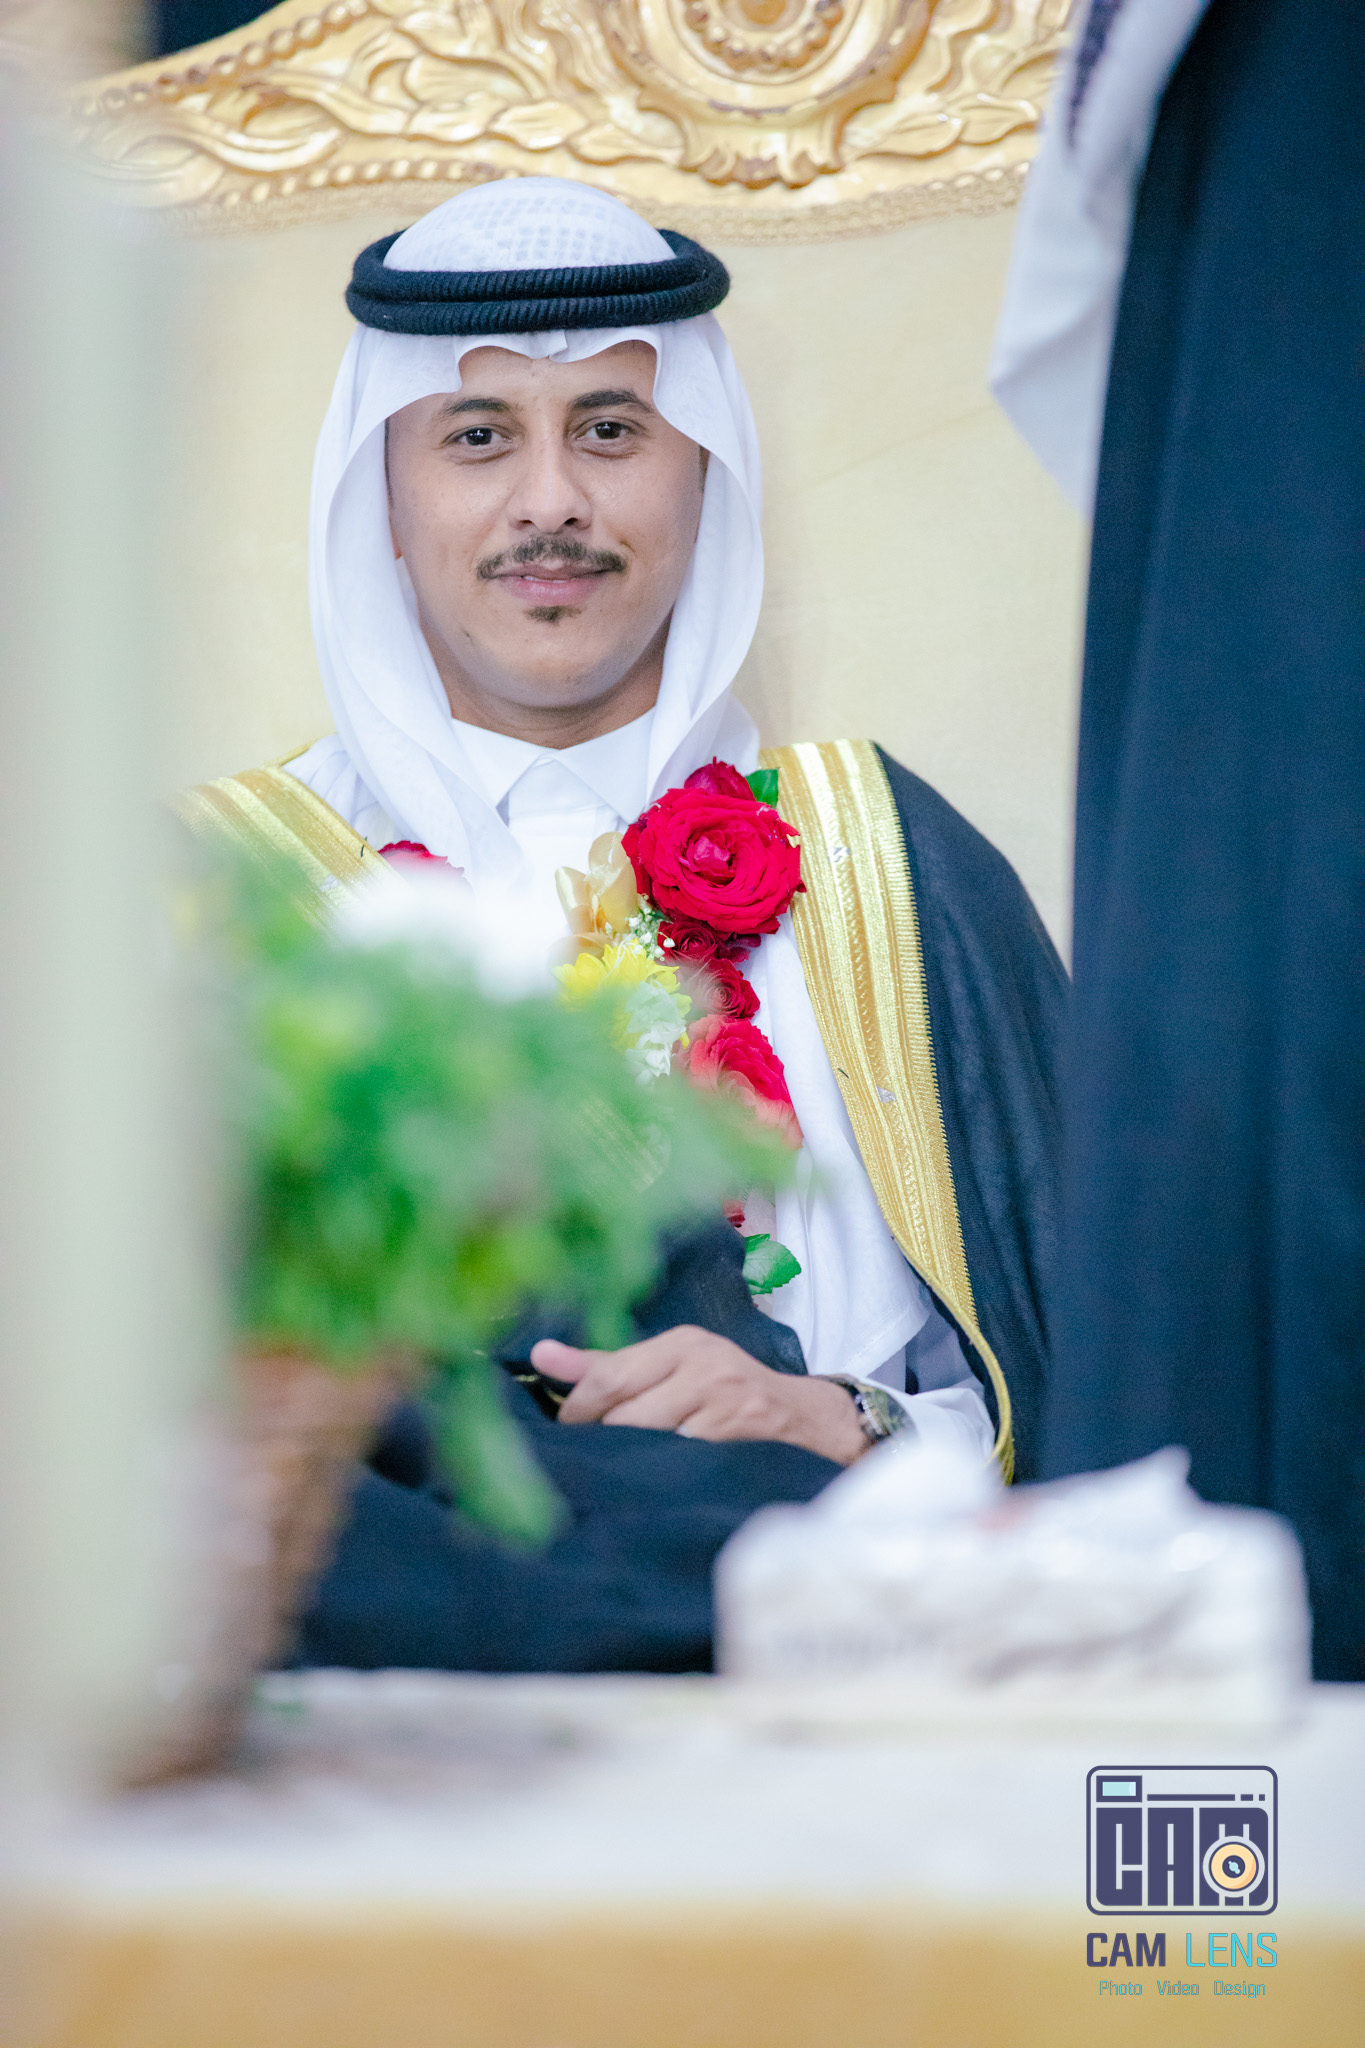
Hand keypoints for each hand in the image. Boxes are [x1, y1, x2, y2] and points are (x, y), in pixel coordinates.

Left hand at [530, 1325, 867, 1465]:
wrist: (803, 1420)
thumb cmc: (723, 1390)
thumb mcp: (670, 1365)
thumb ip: (605, 1366)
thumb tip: (540, 1354)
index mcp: (682, 1343)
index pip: (610, 1376)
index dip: (578, 1410)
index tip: (565, 1431)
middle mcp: (704, 1367)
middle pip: (625, 1415)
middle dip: (601, 1440)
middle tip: (589, 1457)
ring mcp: (724, 1406)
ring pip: (650, 1443)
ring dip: (629, 1462)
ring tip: (622, 1470)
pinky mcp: (736, 1444)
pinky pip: (679, 1466)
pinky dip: (661, 1476)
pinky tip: (657, 1481)